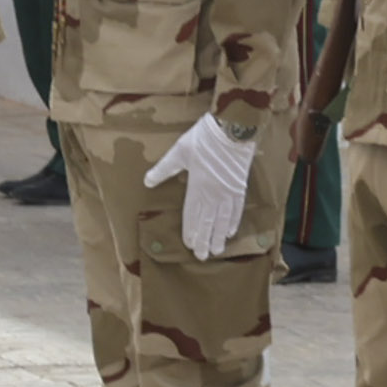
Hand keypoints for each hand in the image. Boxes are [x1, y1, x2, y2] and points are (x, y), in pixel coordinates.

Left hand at [141, 111, 260, 259]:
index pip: (192, 215)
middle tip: (202, 257)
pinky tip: (230, 231)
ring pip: (223, 220)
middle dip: (204, 240)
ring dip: (219, 236)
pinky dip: (233, 221)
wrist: (232, 129)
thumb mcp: (179, 152)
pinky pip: (237, 209)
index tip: (189, 245)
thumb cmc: (203, 139)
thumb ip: (163, 169)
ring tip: (217, 251)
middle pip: (208, 222)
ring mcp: (228, 192)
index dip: (191, 231)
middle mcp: (213, 194)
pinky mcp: (240, 186)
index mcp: (197, 187)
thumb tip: (147, 182)